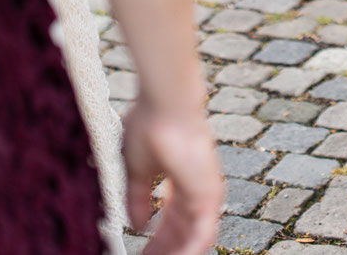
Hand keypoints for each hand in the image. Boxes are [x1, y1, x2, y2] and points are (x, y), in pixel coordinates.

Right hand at [123, 101, 222, 254]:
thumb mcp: (137, 169)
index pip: (171, 220)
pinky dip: (186, 252)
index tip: (141, 252)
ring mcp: (205, 192)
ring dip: (175, 253)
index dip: (156, 240)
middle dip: (164, 250)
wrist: (166, 106)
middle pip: (181, 233)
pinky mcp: (210, 196)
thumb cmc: (151, 124)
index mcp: (180, 180)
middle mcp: (196, 188)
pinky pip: (202, 237)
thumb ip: (137, 197)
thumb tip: (136, 224)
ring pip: (192, 238)